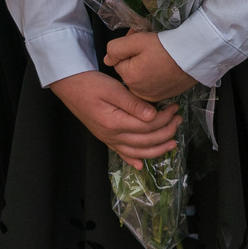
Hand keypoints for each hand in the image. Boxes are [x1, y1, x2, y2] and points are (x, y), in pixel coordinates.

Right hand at [52, 70, 182, 162]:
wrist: (69, 85)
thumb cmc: (90, 83)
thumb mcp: (113, 89)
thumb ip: (133, 103)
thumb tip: (153, 116)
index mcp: (115, 123)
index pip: (147, 126)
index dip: (164, 119)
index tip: (174, 108)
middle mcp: (111, 135)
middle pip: (145, 141)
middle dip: (166, 132)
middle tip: (178, 120)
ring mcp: (108, 139)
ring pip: (136, 152)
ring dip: (156, 150)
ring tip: (172, 144)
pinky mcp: (105, 137)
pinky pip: (121, 153)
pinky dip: (132, 160)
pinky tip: (140, 165)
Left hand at [104, 30, 196, 102]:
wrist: (195, 55)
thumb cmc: (166, 46)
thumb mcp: (136, 40)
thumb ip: (115, 49)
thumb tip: (107, 59)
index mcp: (130, 78)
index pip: (119, 61)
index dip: (128, 48)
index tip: (140, 39)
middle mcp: (139, 92)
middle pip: (129, 71)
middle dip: (135, 58)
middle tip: (151, 45)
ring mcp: (153, 96)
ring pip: (140, 78)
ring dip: (145, 67)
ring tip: (159, 56)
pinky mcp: (164, 96)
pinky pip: (152, 85)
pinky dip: (156, 76)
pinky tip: (165, 66)